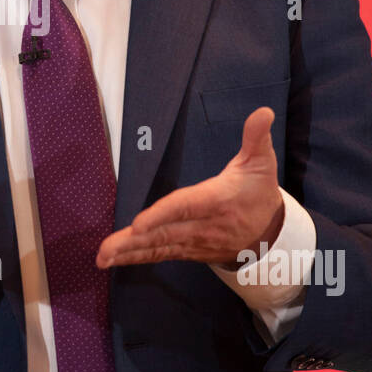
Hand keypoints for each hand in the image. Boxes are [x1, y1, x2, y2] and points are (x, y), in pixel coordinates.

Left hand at [96, 106, 284, 270]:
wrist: (269, 234)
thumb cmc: (259, 193)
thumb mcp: (262, 162)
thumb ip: (256, 137)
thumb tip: (262, 111)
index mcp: (216, 200)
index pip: (185, 207)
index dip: (161, 215)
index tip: (138, 223)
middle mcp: (202, 225)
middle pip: (164, 233)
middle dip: (133, 241)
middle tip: (105, 249)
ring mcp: (193, 242)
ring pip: (157, 247)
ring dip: (128, 253)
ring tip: (102, 258)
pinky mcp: (187, 250)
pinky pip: (158, 254)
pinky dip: (135, 258)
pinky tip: (113, 260)